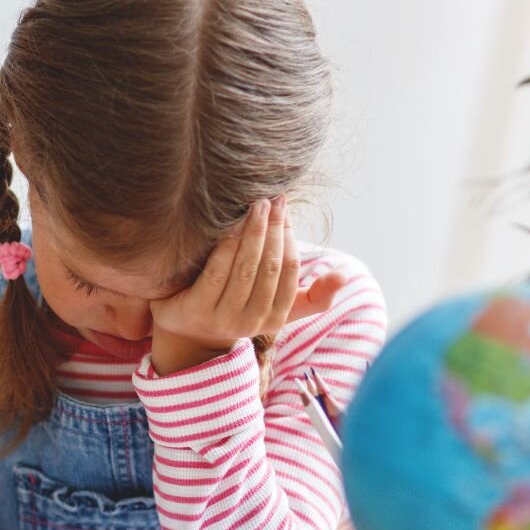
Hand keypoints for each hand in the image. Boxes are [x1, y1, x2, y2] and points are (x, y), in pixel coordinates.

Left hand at [148, 197, 346, 374]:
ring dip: (254, 231)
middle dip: (274, 229)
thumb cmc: (236, 308)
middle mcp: (250, 323)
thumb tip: (344, 275)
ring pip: (246, 267)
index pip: (289, 270)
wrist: (185, 329)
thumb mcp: (274, 307)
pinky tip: (232, 224)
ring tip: (257, 205)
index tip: (285, 210)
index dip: (289, 237)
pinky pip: (218, 270)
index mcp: (274, 320)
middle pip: (270, 266)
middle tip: (273, 200)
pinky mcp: (196, 310)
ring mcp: (222, 318)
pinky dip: (228, 244)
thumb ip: (313, 295)